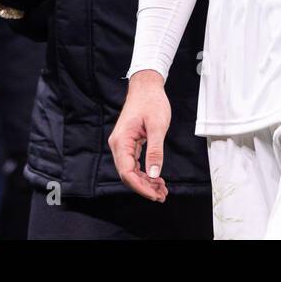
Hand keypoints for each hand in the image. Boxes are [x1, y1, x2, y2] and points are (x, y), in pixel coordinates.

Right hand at [109, 70, 171, 201]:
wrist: (146, 86)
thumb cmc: (151, 102)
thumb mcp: (157, 127)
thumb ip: (155, 151)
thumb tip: (154, 174)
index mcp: (122, 141)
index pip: (127, 172)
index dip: (140, 187)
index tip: (154, 194)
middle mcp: (118, 144)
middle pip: (128, 175)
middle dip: (144, 187)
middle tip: (162, 195)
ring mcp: (122, 144)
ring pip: (131, 171)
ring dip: (145, 182)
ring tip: (161, 189)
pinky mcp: (128, 143)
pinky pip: (134, 163)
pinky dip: (144, 173)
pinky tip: (156, 178)